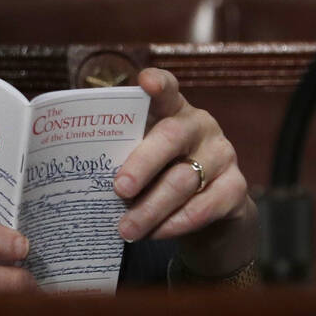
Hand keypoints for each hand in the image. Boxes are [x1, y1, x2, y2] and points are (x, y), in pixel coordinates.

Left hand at [113, 68, 257, 276]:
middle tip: (118, 189)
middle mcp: (201, 126)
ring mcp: (222, 155)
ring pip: (185, 180)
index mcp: (173, 110)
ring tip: (126, 228)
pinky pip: (204, 207)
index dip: (158, 83)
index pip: (167, 90)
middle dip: (142, 164)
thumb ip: (122, 155)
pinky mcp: (235, 188)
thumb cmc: (162, 173)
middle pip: (172, 137)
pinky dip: (175, 224)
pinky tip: (154, 234)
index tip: (145, 81)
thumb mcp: (143, 155)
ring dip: (152, 208)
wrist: (210, 208)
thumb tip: (80, 178)